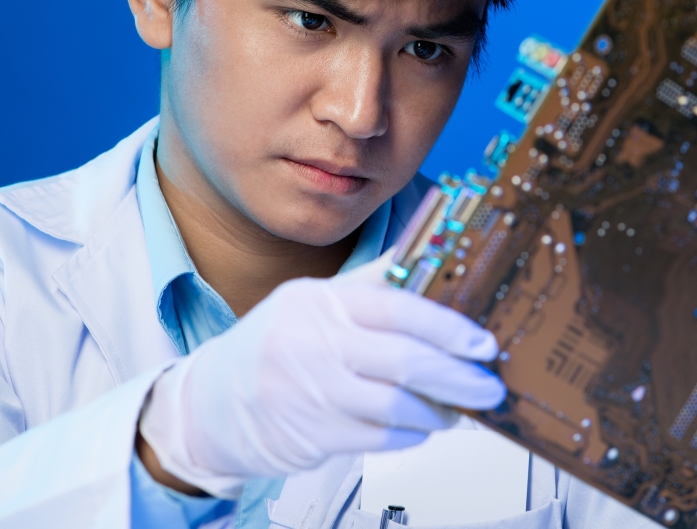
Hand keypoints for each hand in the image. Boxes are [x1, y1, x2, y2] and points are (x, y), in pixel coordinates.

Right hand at [137, 250, 504, 495]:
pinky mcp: (310, 436)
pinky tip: (417, 428)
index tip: (483, 343)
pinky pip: (378, 439)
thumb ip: (371, 285)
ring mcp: (310, 393)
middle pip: (405, 361)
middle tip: (488, 386)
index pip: (398, 308)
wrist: (209, 404)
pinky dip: (407, 435)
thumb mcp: (314, 302)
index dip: (448, 327)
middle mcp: (313, 344)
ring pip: (396, 406)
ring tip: (454, 410)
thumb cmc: (273, 346)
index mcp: (321, 302)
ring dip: (437, 411)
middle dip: (458, 377)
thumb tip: (430, 258)